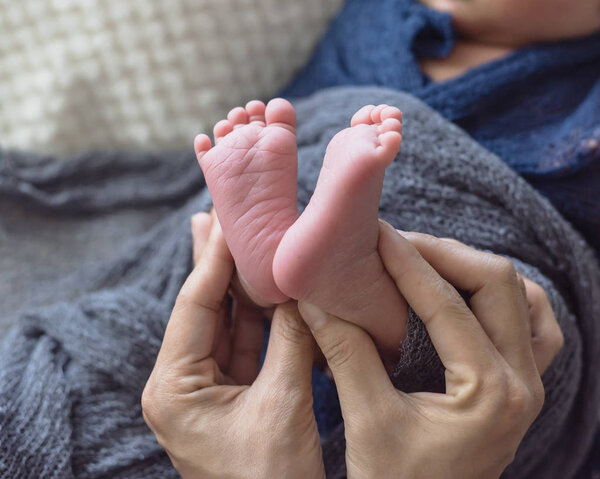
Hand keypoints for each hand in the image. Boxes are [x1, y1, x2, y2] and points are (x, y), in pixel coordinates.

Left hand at [142, 211, 323, 478]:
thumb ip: (291, 340)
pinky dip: (258, 315)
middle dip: (214, 262)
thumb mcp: (283, 405)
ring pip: (225, 323)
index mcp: (174, 387)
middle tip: (217, 215)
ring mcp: (207, 388)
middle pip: (203, 308)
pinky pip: (245, 344)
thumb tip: (300, 288)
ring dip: (237, 284)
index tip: (229, 219)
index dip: (215, 259)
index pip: (195, 306)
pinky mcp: (232, 394)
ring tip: (237, 237)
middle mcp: (182, 383)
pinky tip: (264, 285)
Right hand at [299, 221, 560, 478]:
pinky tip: (467, 293)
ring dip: (474, 269)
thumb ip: (345, 353)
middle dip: (443, 254)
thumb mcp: (367, 422)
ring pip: (522, 297)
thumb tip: (314, 299)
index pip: (447, 303)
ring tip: (425, 262)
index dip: (406, 261)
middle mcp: (522, 383)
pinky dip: (502, 296)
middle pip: (498, 284)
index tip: (376, 233)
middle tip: (395, 244)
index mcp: (489, 393)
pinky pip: (533, 323)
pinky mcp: (520, 386)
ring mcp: (528, 384)